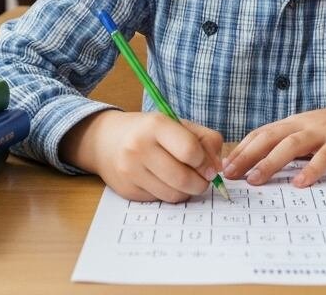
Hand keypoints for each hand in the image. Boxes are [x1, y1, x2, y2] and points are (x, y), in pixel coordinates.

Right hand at [62, 110, 223, 202]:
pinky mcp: (127, 190)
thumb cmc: (151, 132)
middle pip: (183, 178)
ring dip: (187, 191)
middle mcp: (139, 147)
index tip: (210, 168)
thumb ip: (206, 141)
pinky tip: (165, 182)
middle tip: (203, 180)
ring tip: (186, 180)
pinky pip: (160, 200)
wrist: (107, 141)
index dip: (206, 163)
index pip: (190, 151)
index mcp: (155, 125)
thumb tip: (217, 169)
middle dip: (201, 183)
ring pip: (173, 194)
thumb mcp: (178, 125)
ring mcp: (130, 170)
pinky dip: (169, 194)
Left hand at [222, 96, 325, 188]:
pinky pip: (325, 156)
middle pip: (269, 137)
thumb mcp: (310, 133)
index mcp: (293, 123)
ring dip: (270, 162)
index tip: (224, 166)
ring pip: (292, 144)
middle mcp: (304, 124)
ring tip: (255, 180)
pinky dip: (311, 169)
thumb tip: (263, 164)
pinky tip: (300, 183)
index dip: (241, 148)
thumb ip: (291, 145)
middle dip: (247, 155)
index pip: (261, 133)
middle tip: (229, 174)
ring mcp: (323, 132)